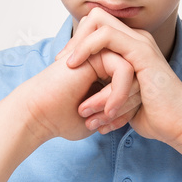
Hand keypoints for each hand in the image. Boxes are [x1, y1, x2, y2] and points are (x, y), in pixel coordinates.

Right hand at [14, 44, 139, 143]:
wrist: (38, 115)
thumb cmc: (63, 120)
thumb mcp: (99, 117)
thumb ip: (119, 108)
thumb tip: (143, 110)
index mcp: (103, 72)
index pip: (135, 86)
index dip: (127, 110)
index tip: (109, 128)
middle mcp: (102, 59)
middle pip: (139, 77)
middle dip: (128, 105)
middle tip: (106, 123)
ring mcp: (99, 54)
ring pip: (134, 73)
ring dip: (123, 100)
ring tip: (104, 117)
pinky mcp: (95, 53)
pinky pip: (124, 70)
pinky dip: (118, 93)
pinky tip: (105, 108)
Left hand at [56, 7, 181, 149]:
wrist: (178, 125)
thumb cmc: (151, 115)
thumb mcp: (120, 98)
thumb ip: (106, 87)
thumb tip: (84, 94)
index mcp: (131, 48)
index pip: (96, 28)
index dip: (77, 42)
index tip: (65, 67)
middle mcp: (136, 39)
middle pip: (95, 18)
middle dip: (74, 40)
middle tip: (62, 64)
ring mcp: (140, 42)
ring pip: (98, 23)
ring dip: (79, 48)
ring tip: (66, 70)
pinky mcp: (141, 51)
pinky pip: (106, 37)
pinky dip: (86, 49)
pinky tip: (75, 67)